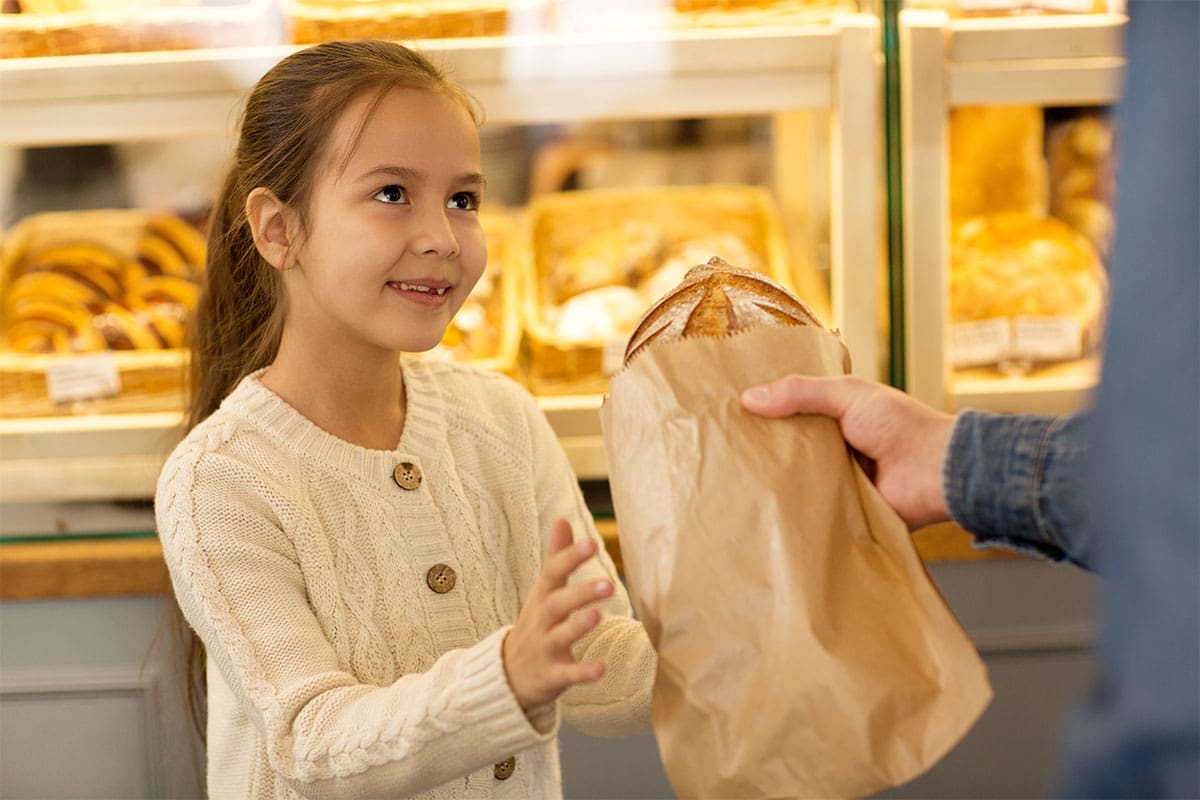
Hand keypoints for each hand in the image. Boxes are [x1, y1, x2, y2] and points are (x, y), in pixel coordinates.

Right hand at [502, 518, 611, 710]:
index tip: (592, 542)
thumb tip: (562, 519)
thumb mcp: (542, 590)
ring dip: (578, 626)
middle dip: (580, 593)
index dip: (570, 557)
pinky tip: (602, 669)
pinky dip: (583, 672)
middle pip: (557, 603)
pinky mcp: (552, 676)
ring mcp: (545, 648)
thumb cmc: (535, 624)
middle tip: (609, 584)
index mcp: (542, 597)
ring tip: (598, 615)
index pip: (553, 573)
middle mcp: (542, 620)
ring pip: (560, 636)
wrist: (506, 675)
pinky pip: (567, 674)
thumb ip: (557, 557)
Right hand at [741, 375, 955, 528]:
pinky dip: (794, 509)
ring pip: (797, 480)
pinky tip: (763, 509)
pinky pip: (811, 509)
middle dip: (763, 450)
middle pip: (790, 448)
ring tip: (733, 482)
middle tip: (724, 452)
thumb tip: (748, 399)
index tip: (730, 416)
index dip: (765, 414)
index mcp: (838, 418)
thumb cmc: (900, 425)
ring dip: (776, 481)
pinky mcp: (842, 511)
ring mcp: (838, 481)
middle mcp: (835, 449)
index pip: (792, 413)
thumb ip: (800, 392)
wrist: (936, 472)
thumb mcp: (848, 394)